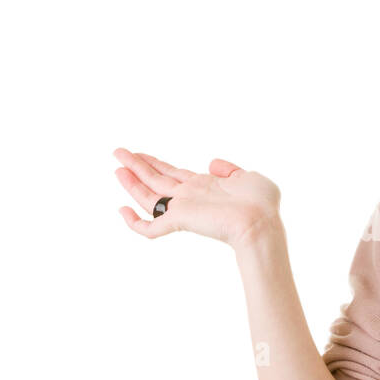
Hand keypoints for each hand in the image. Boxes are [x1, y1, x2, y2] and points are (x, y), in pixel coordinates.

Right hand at [113, 148, 280, 246]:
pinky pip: (150, 227)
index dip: (157, 164)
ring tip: (117, 166)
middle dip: (137, 166)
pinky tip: (122, 211)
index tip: (142, 155)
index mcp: (204, 186)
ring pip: (149, 195)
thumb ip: (230, 169)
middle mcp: (190, 196)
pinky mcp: (179, 220)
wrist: (262, 223)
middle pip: (156, 179)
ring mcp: (183, 208)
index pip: (174, 173)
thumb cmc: (262, 205)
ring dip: (131, 182)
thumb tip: (211, 163)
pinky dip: (134, 223)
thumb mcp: (248, 178)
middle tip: (118, 153)